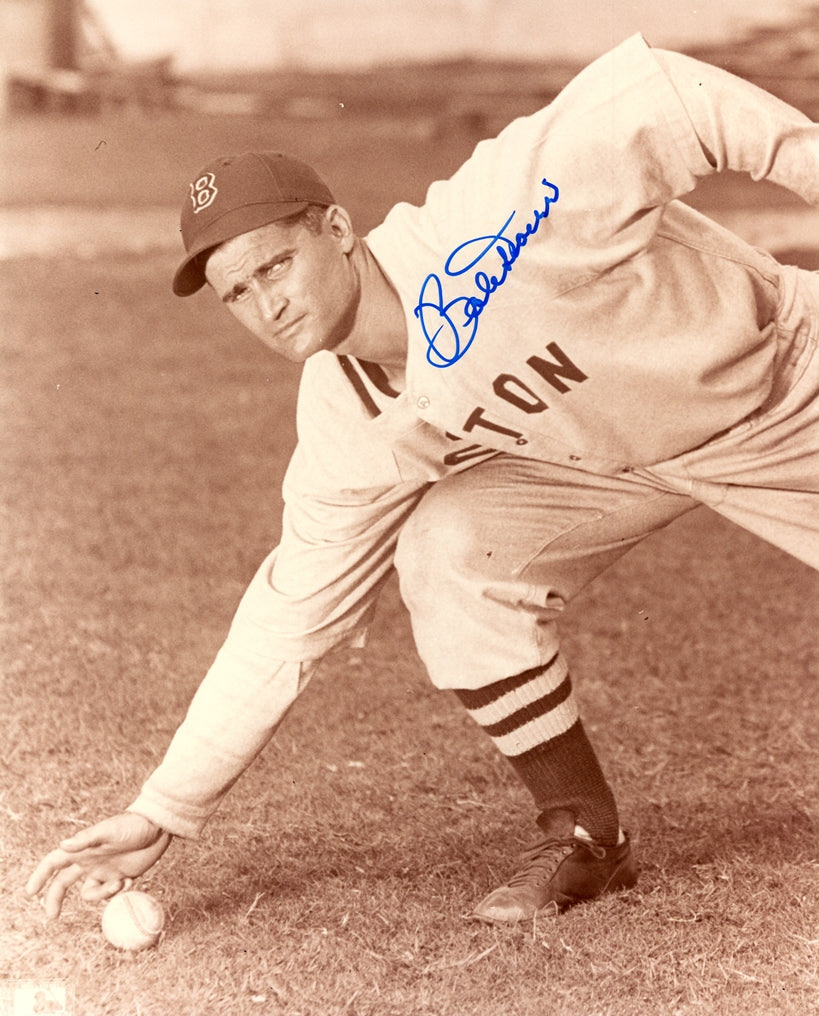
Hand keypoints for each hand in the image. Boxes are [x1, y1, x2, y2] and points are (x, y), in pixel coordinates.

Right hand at [25, 812, 171, 918]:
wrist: (159, 828)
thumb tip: (63, 845)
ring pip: (90, 893)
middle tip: (52, 916)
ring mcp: (105, 870)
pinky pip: (111, 894)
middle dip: (54, 899)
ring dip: (101, 894)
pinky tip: (130, 880)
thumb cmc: (132, 825)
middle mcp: (90, 861)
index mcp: (83, 849)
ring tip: (119, 883)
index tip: (31, 892)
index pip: (54, 862)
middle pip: (63, 883)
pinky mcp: (120, 877)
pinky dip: (118, 892)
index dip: (40, 875)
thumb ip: (86, 840)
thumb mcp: (109, 831)